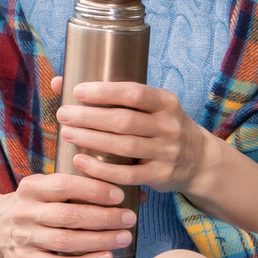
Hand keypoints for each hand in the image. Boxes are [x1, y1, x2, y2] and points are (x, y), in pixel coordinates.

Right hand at [0, 168, 137, 257]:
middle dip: (103, 217)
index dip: (93, 189)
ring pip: (65, 241)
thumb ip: (80, 188)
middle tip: (129, 218)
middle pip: (68, 215)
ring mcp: (25, 238)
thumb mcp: (45, 188)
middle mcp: (25, 212)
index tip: (119, 195)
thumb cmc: (33, 205)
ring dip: (99, 240)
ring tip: (124, 238)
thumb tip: (136, 193)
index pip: (63, 185)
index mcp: (31, 187)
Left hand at [56, 79, 210, 193]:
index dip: (105, 92)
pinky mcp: (160, 175)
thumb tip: (58, 82)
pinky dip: (102, 169)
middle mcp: (169, 126)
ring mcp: (167, 152)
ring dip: (92, 140)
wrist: (199, 160)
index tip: (77, 91)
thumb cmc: (161, 126)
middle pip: (125, 120)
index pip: (135, 93)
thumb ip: (111, 96)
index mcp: (166, 102)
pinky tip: (81, 161)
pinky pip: (128, 174)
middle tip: (64, 114)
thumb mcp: (149, 106)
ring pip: (125, 146)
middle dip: (90, 117)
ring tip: (66, 134)